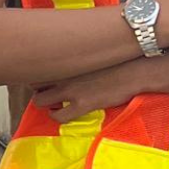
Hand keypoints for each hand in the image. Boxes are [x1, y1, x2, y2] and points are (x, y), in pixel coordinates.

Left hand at [30, 61, 153, 122]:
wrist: (135, 70)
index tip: (42, 75)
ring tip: (51, 103)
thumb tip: (70, 52)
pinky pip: (58, 116)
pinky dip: (55, 116)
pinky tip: (60, 114)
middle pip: (33, 82)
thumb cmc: (117, 58)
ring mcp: (70, 89)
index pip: (37, 63)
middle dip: (37, 87)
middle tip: (46, 90)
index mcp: (66, 57)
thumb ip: (76, 54)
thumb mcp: (91, 52)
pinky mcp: (82, 104)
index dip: (37, 71)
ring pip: (39, 100)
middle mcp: (63, 73)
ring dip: (43, 103)